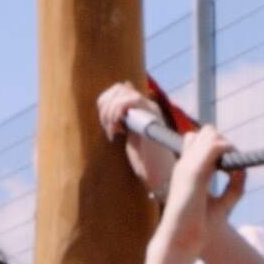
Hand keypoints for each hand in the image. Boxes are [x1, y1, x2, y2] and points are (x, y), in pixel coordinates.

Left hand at [97, 81, 174, 195]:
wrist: (158, 175)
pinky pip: (131, 100)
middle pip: (119, 87)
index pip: (119, 88)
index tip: (107, 123)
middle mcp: (147, 106)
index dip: (106, 102)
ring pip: (123, 92)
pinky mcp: (151, 117)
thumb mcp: (129, 134)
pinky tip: (118, 131)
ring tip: (112, 131)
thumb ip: (123, 117)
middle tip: (108, 127)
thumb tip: (117, 94)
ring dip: (110, 111)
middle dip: (106, 106)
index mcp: (142, 108)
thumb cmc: (144, 159)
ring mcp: (150, 110)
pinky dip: (117, 112)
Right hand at [158, 126, 243, 250]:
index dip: (218, 147)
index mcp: (187, 171)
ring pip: (211, 134)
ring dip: (228, 146)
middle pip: (207, 132)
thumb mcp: (221, 205)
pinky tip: (235, 171)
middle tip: (234, 167)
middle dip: (225, 143)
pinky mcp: (194, 173)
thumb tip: (243, 170)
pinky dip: (230, 152)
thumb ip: (233, 188)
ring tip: (234, 169)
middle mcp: (186, 164)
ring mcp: (188, 166)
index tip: (231, 168)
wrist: (180, 242)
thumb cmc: (197, 228)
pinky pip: (215, 147)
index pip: (199, 141)